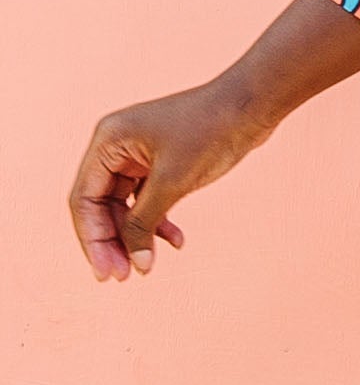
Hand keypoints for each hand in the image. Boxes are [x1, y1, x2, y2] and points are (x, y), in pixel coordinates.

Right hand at [68, 84, 265, 282]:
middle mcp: (116, 147)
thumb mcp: (172, 182)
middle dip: (112, 243)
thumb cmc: (210, 132)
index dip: (92, 239)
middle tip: (125, 278)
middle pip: (100, 206)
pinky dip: (158, 222)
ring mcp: (138, 155)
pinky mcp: (161, 163)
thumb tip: (135, 262)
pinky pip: (148, 200)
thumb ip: (145, 221)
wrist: (251, 106)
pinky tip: (176, 241)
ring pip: (125, 207)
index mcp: (108, 142)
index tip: (107, 273)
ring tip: (149, 267)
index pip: (84, 200)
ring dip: (136, 236)